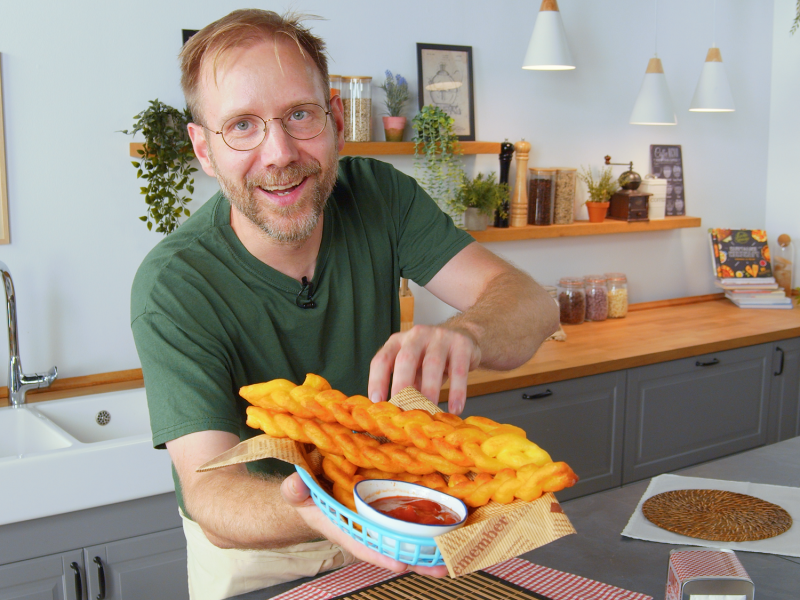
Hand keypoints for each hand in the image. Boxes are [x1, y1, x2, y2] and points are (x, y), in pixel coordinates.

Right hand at [281, 473, 448, 577]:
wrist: (314, 490)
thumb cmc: (307, 495)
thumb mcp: (297, 491)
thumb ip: (295, 489)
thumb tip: (295, 484)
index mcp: (344, 528)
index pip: (362, 545)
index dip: (380, 555)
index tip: (399, 565)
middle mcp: (365, 529)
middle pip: (392, 548)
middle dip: (416, 560)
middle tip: (443, 567)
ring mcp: (378, 522)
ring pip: (406, 538)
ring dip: (428, 548)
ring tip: (455, 555)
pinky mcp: (388, 510)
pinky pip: (410, 520)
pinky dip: (428, 525)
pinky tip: (451, 529)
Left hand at [368, 324, 480, 414]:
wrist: (464, 337)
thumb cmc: (431, 358)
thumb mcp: (413, 369)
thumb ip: (404, 386)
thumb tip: (395, 415)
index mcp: (398, 342)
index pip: (382, 360)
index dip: (377, 380)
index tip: (377, 402)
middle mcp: (416, 335)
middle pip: (406, 358)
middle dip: (402, 384)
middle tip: (401, 407)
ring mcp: (440, 336)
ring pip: (433, 364)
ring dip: (430, 390)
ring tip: (430, 411)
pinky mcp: (462, 343)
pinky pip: (459, 370)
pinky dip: (457, 392)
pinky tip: (455, 409)